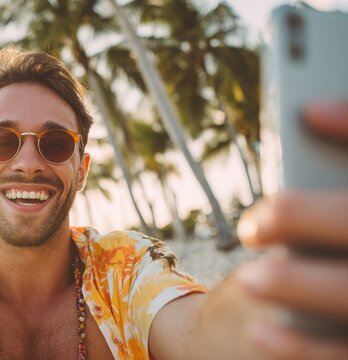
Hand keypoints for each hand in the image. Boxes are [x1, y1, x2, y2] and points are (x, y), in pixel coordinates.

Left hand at [235, 101, 347, 359]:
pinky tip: (260, 332)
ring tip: (249, 279)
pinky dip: (303, 348)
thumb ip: (341, 164)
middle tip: (256, 222)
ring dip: (300, 285)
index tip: (308, 110)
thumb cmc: (338, 239)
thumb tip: (312, 110)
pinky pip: (345, 355)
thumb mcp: (342, 202)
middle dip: (307, 217)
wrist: (337, 303)